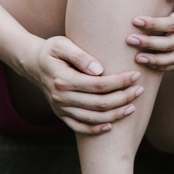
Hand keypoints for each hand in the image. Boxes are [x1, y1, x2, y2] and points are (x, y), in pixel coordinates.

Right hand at [29, 35, 144, 134]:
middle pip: (99, 103)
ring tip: (133, 106)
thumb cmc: (52, 50)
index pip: (98, 84)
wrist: (33, 64)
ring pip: (93, 118)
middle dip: (123, 98)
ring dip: (115, 114)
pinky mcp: (61, 115)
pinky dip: (96, 129)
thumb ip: (80, 55)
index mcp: (63, 79)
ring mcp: (61, 108)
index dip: (119, 82)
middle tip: (140, 90)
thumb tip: (99, 69)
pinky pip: (80, 128)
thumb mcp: (62, 44)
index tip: (135, 75)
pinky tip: (111, 125)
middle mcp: (61, 97)